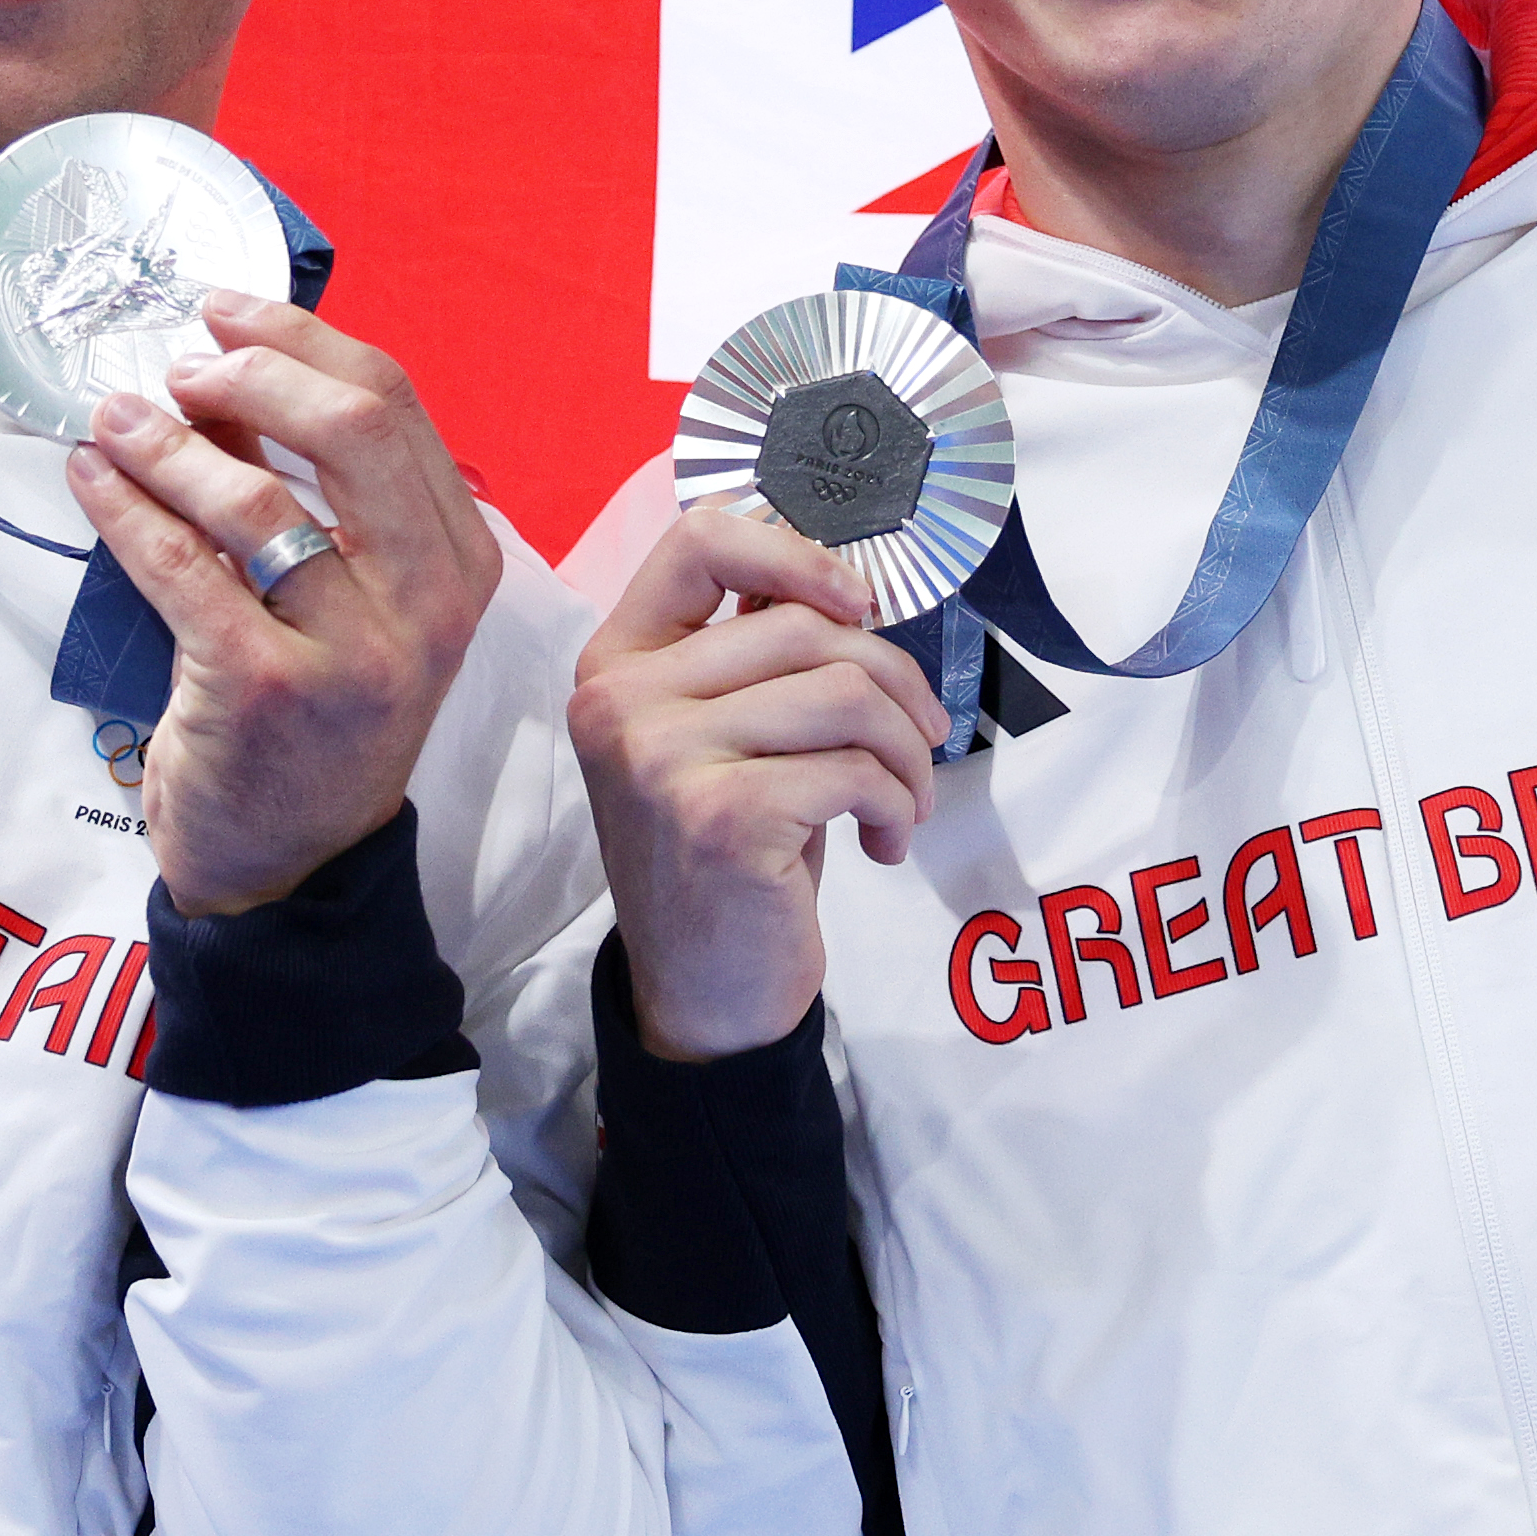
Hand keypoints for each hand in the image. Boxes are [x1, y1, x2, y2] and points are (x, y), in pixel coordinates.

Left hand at [62, 297, 504, 920]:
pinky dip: (125, 509)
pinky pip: (181, 570)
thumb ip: (315, 495)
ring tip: (113, 416)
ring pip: (254, 502)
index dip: (300, 341)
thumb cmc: (315, 717)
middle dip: (252, 372)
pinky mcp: (263, 690)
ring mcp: (352, 653)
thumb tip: (229, 374)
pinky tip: (90, 478)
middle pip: (353, 430)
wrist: (291, 866)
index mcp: (459, 563)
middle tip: (180, 366)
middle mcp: (426, 605)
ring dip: (166, 442)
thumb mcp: (352, 601)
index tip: (223, 317)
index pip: (395, 406)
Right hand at [567, 504, 948, 1063]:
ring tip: (904, 797)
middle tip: (921, 737)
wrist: (702, 995)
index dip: (797, 554)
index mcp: (615, 663)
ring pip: (844, 692)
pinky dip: (897, 803)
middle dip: (893, 680)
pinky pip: (856, 769)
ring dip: (904, 749)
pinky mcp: (720, 815)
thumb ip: (751, 657)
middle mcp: (621, 701)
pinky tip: (884, 841)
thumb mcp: (720, 739)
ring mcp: (662, 758)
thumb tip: (846, 584)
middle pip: (804, 626)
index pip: (699, 540)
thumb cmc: (727, 856)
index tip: (860, 605)